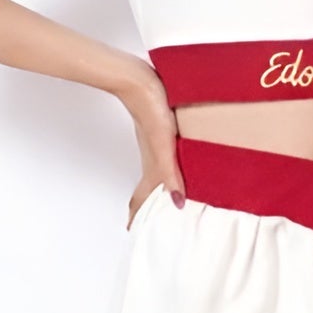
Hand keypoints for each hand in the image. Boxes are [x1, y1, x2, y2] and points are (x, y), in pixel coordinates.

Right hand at [124, 71, 186, 230]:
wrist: (140, 82)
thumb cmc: (151, 111)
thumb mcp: (164, 146)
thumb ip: (170, 174)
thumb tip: (177, 201)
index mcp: (152, 167)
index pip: (139, 198)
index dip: (136, 216)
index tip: (133, 230)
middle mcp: (152, 159)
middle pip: (147, 189)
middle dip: (149, 207)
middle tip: (155, 220)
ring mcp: (154, 145)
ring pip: (156, 173)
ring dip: (160, 187)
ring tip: (171, 197)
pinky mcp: (158, 131)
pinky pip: (163, 157)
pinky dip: (169, 168)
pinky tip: (179, 162)